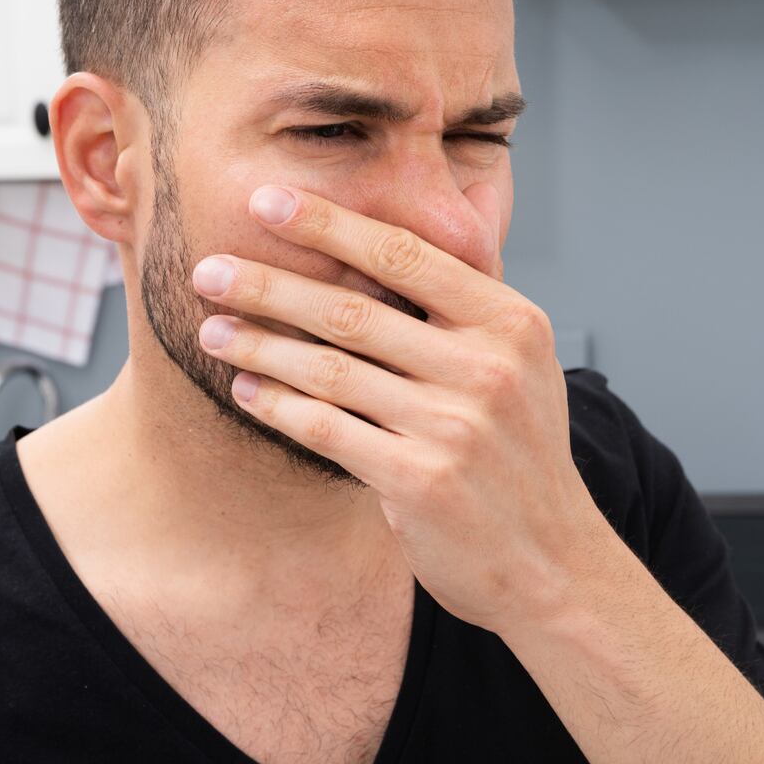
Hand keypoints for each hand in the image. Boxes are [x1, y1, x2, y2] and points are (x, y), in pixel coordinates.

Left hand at [192, 183, 608, 634]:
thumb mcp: (522, 364)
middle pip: (354, 310)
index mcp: (511, 322)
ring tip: (212, 330)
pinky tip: (245, 389)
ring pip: (331, 370)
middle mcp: (487, 367)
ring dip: (260, 346)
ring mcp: (455, 425)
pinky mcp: (421, 480)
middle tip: (209, 268)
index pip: (405, 255)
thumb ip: (465, 305)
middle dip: (270, 284)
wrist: (554, 563)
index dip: (328, 223)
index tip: (266, 199)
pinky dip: (278, 405)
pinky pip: (328, 429)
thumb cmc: (521, 457)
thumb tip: (388, 237)